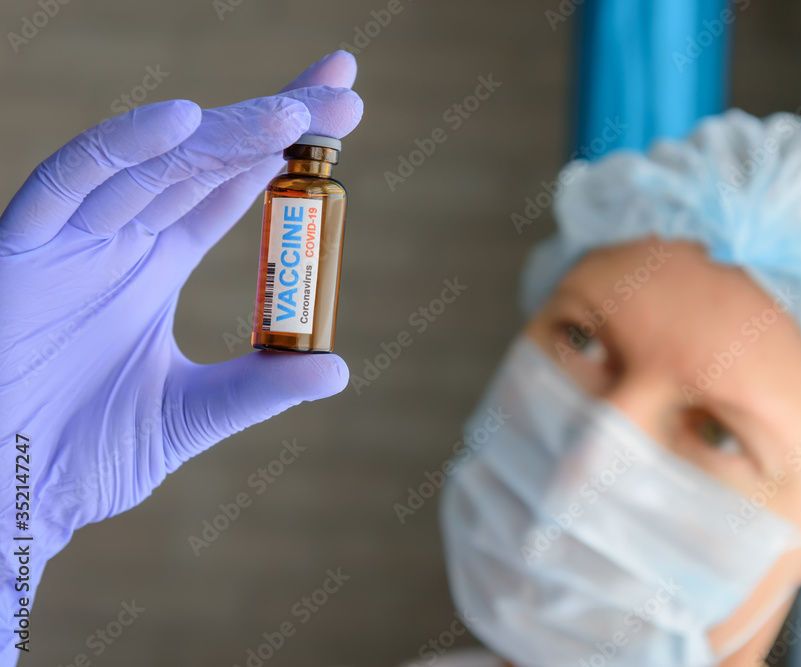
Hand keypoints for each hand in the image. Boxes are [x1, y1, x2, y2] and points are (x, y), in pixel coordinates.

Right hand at [0, 52, 362, 642]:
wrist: (7, 493)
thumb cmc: (81, 455)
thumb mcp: (188, 415)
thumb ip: (256, 390)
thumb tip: (338, 370)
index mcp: (158, 264)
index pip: (231, 188)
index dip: (283, 150)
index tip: (344, 116)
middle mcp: (121, 238)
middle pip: (205, 159)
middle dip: (272, 122)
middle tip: (344, 96)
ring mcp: (74, 237)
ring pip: (154, 163)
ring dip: (222, 132)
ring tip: (292, 112)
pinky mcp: (23, 248)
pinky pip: (69, 183)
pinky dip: (121, 149)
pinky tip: (182, 121)